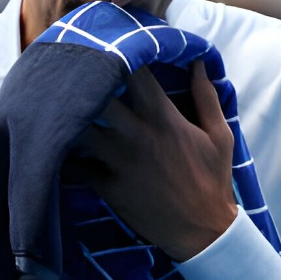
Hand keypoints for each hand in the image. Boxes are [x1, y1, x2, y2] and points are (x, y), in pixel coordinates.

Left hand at [74, 63, 237, 261]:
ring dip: (69, 115)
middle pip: (99, 95)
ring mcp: (120, 162)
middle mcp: (138, 136)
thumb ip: (206, 98)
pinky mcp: (108, 186)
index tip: (112, 47)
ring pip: (80, 128)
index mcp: (166, 119)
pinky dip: (64, 154)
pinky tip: (60, 146)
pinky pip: (74, 165)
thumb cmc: (213, 181)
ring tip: (60, 105)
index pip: (136, 74)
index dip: (121, 55)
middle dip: (86, 80)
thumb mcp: (220, 136)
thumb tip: (200, 63)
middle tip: (75, 70)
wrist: (204, 233)